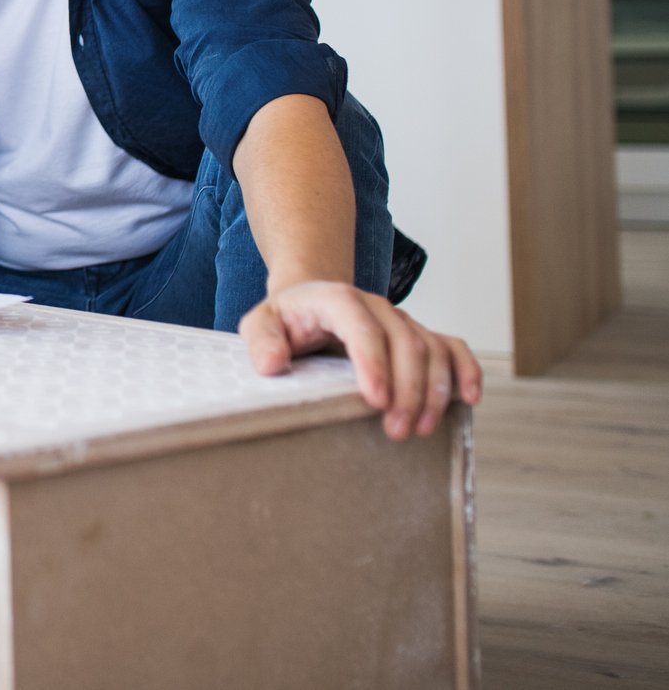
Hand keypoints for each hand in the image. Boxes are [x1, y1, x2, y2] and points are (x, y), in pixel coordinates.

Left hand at [239, 281, 483, 439]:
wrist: (310, 301)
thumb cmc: (287, 320)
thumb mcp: (260, 324)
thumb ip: (261, 339)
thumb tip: (273, 363)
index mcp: (337, 299)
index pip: (361, 327)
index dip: (372, 362)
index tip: (375, 400)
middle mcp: (376, 306)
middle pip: (405, 342)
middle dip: (406, 389)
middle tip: (396, 431)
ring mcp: (401, 320)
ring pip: (432, 349)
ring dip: (433, 391)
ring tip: (420, 430)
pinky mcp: (419, 335)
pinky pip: (452, 347)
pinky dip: (466, 370)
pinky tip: (469, 398)